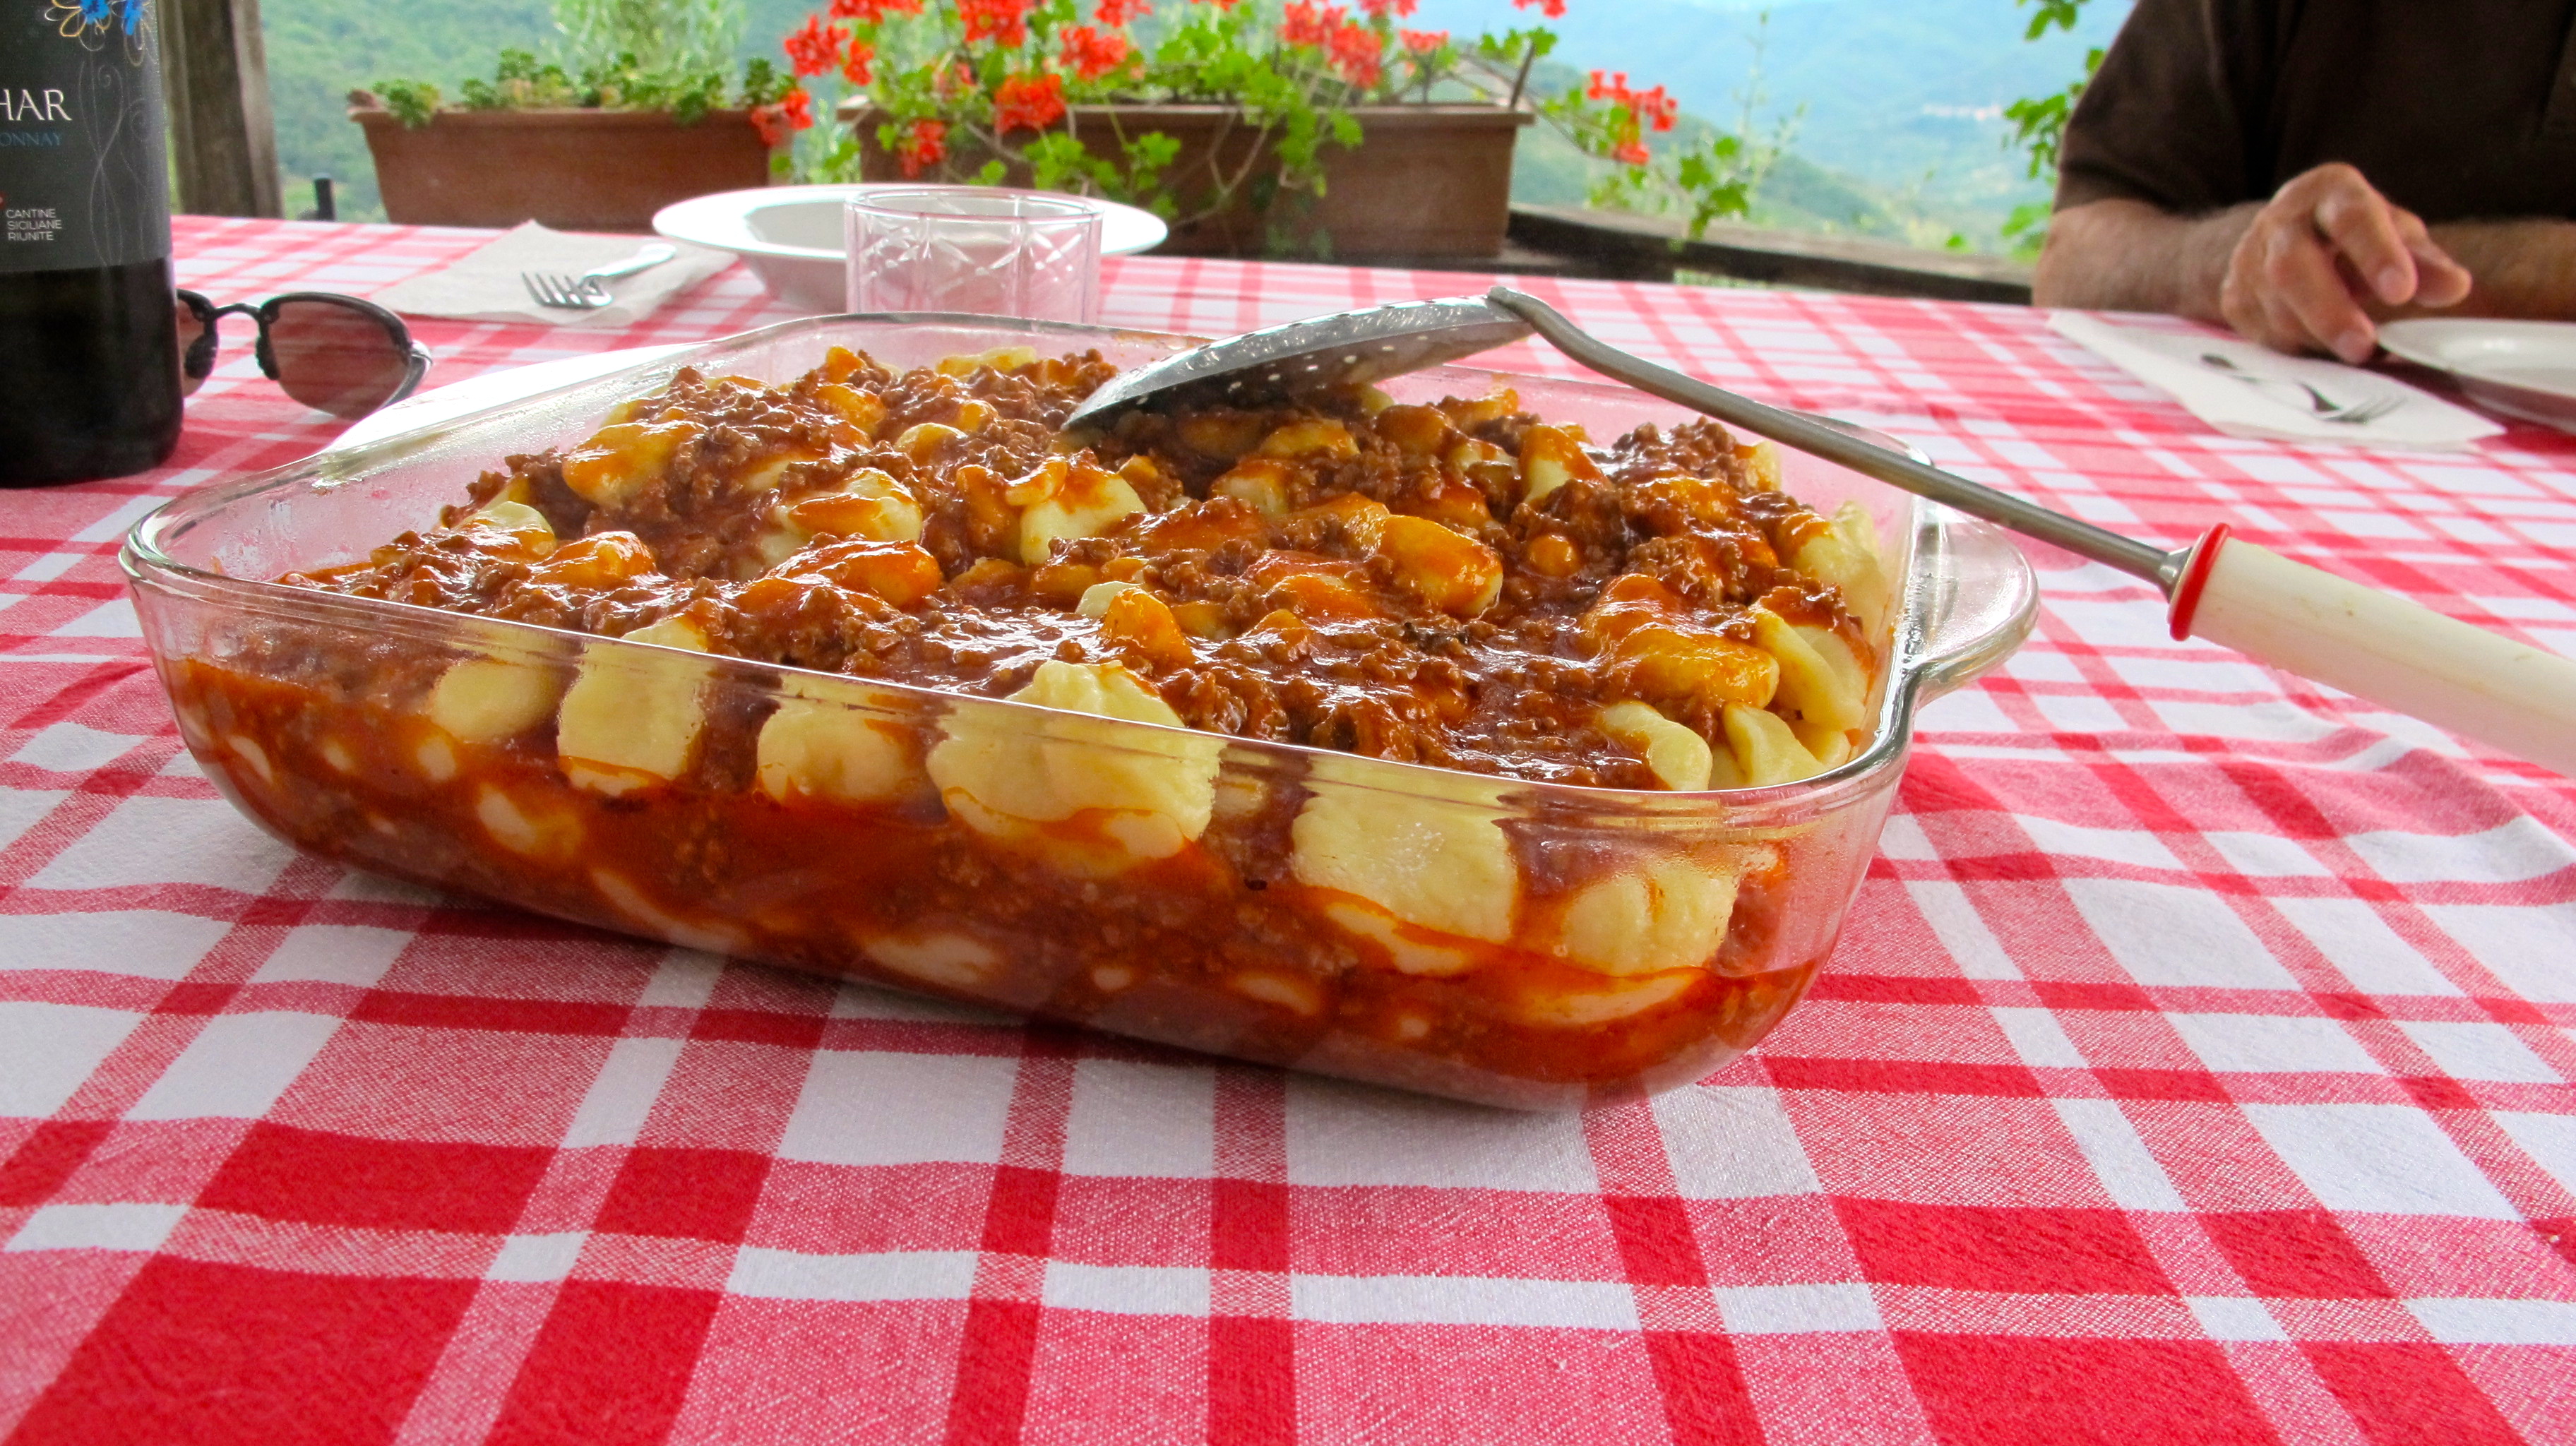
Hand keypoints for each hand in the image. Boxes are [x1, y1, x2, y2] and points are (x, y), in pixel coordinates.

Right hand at [2218, 163, 2473, 361]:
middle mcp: (2280, 220)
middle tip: (2365, 345)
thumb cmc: (2356, 238)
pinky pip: (2263, 332)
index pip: (2350, 217)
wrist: (2285, 240)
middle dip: (2330, 310)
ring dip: (2318, 336)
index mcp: (2328, 192)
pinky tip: (2326, 348)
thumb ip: (2426, 263)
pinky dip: (2299, 347)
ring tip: (2360, 351)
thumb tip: (2454, 288)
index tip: (2403, 291)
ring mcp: (2248, 260)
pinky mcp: (2234, 298)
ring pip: (2274, 306)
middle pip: (2292, 265)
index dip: (2375, 253)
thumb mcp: (2398, 237)